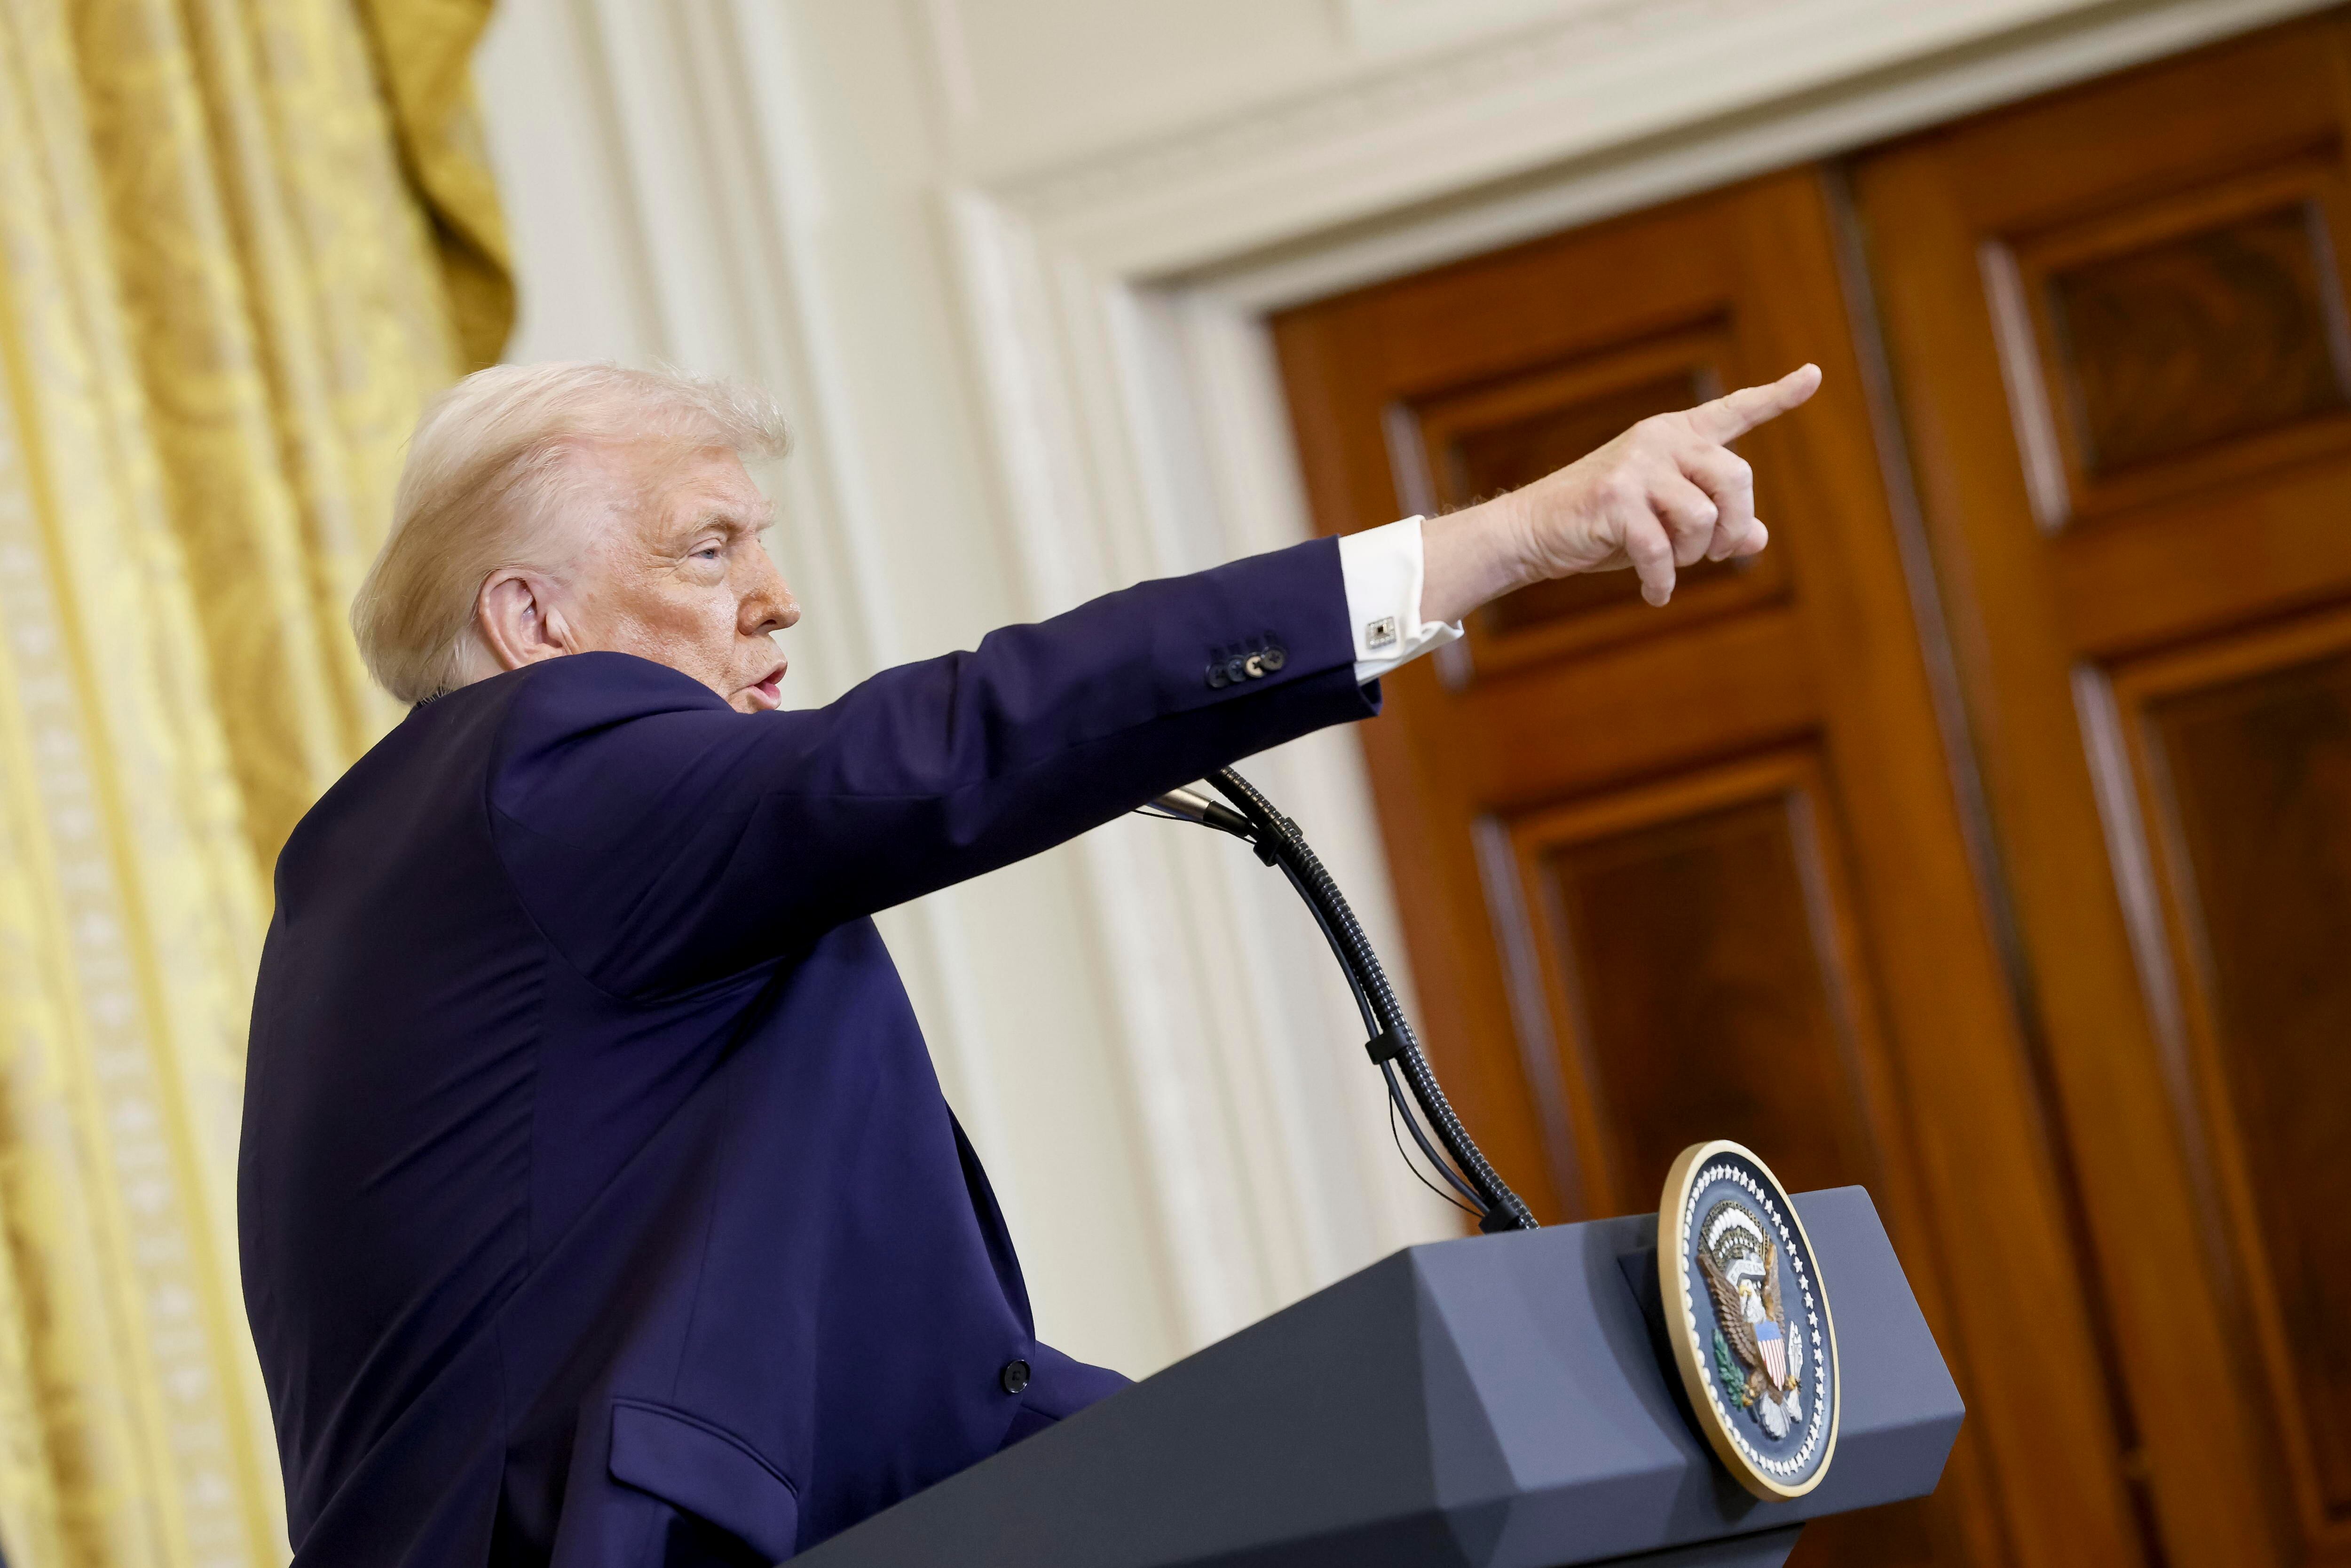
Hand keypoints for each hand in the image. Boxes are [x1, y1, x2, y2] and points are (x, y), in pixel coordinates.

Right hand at [1420, 364, 1820, 622]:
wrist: (1535, 531)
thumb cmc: (1604, 526)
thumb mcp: (1666, 522)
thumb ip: (1714, 523)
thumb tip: (1758, 538)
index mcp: (1677, 436)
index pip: (1735, 411)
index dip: (1778, 396)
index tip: (1815, 375)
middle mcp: (1660, 440)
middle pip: (1737, 477)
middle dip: (1734, 526)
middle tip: (1714, 554)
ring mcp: (1637, 466)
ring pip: (1704, 516)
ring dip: (1695, 555)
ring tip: (1672, 566)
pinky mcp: (1615, 499)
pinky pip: (1662, 549)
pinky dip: (1663, 581)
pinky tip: (1656, 594)